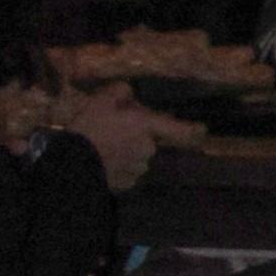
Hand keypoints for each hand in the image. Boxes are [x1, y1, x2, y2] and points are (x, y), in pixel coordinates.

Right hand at [62, 83, 188, 194]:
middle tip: (114, 129)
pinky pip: (128, 171)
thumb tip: (129, 94)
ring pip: (138, 156)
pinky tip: (102, 161)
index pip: (178, 129)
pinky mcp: (127, 184)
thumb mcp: (101, 100)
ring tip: (103, 146)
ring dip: (128, 151)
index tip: (202, 129)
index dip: (191, 128)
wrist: (73, 162)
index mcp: (146, 127)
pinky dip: (119, 166)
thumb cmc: (90, 127)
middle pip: (149, 140)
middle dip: (137, 135)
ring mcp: (139, 169)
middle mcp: (149, 149)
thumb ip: (120, 91)